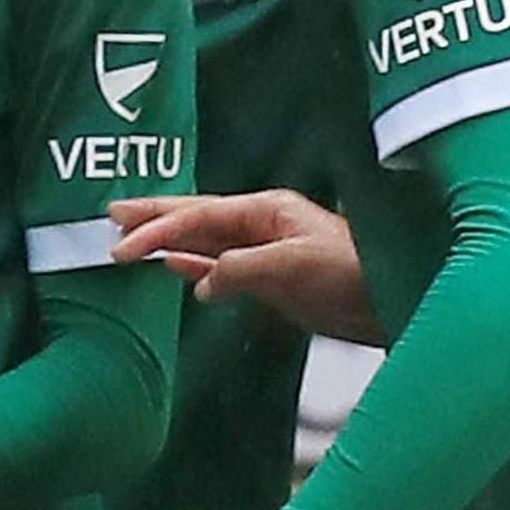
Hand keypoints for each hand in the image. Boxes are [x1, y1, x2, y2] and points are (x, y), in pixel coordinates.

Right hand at [109, 191, 377, 345]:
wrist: (397, 299)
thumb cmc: (360, 271)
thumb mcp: (296, 264)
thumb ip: (242, 269)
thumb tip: (200, 281)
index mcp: (267, 210)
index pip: (199, 215)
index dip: (157, 227)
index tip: (123, 242)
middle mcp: (262, 227)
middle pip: (196, 219)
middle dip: (153, 218)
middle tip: (112, 216)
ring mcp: (265, 253)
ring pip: (204, 243)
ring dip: (168, 243)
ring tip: (131, 240)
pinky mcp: (272, 281)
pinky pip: (221, 269)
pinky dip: (194, 268)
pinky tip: (176, 270)